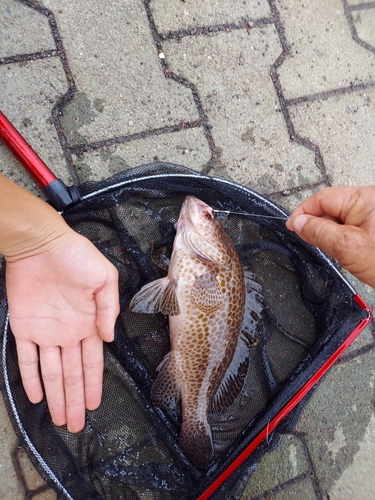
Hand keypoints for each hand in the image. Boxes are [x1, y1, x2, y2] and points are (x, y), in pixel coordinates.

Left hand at [5, 228, 118, 431]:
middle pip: (72, 373)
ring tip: (60, 418)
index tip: (95, 405)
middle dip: (75, 400)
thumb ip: (108, 310)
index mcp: (88, 323)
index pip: (92, 361)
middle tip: (75, 425)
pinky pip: (25, 357)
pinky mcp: (23, 326)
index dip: (94, 384)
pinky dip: (29, 377)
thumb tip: (109, 339)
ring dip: (55, 395)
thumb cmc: (76, 257)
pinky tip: (35, 395)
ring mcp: (45, 331)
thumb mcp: (105, 278)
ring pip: (51, 371)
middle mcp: (68, 332)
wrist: (42, 243)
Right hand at [286, 186, 374, 287]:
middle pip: (331, 206)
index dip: (303, 211)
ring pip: (341, 218)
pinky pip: (353, 227)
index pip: (322, 198)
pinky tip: (348, 252)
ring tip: (339, 251)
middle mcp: (371, 201)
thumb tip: (298, 222)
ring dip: (332, 233)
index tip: (292, 226)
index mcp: (365, 198)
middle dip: (319, 224)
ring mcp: (374, 214)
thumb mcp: (347, 247)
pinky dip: (344, 239)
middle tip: (314, 243)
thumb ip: (318, 232)